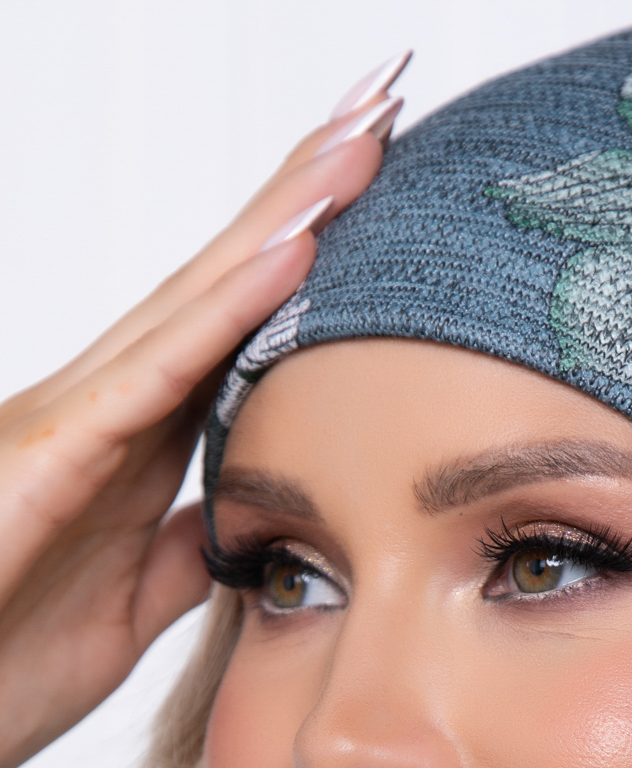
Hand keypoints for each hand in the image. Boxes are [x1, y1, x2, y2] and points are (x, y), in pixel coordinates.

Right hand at [0, 71, 405, 767]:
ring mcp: (69, 424)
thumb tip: (245, 515)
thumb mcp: (128, 607)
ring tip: (363, 133)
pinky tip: (295, 251)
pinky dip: (228, 311)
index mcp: (130, 444)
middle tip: (387, 97)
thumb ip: (185, 549)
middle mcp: (102, 411)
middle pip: (222, 282)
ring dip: (285, 215)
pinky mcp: (45, 460)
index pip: (237, 326)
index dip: (307, 253)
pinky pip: (155, 375)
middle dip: (303, 190)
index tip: (385, 187)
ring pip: (197, 299)